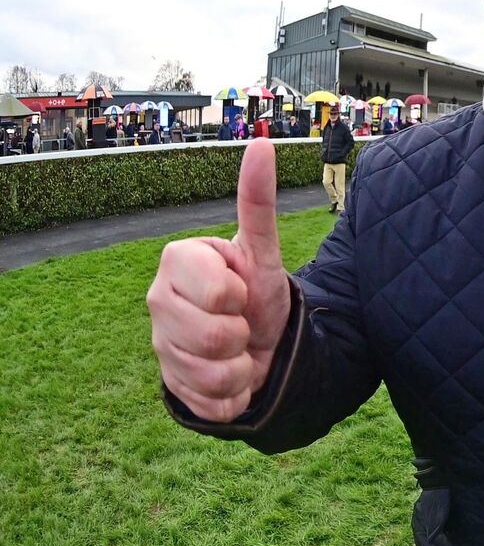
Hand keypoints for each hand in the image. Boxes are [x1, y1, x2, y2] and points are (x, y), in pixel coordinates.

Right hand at [147, 139, 291, 421]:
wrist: (265, 346)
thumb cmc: (260, 293)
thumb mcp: (263, 251)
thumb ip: (257, 200)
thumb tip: (264, 143)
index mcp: (175, 262)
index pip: (214, 292)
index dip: (237, 296)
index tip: (240, 290)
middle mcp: (156, 302)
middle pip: (211, 337)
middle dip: (241, 335)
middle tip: (242, 324)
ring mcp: (159, 347)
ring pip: (212, 373)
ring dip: (241, 368)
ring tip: (240, 351)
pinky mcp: (171, 388)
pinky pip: (211, 402)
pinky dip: (234, 396)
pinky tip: (233, 379)